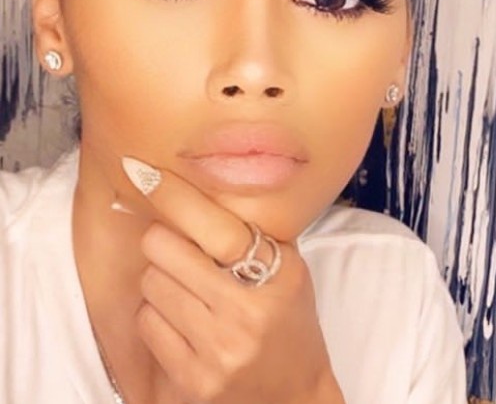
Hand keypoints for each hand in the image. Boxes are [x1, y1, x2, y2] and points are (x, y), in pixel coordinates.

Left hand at [122, 158, 344, 403]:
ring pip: (151, 286)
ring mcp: (218, 352)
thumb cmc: (290, 321)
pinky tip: (184, 322)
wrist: (294, 396)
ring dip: (162, 280)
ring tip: (189, 291)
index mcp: (278, 277)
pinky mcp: (191, 383)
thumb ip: (255, 232)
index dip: (174, 197)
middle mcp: (248, 314)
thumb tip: (204, 183)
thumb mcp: (289, 269)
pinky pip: (147, 324)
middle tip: (179, 247)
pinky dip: (158, 316)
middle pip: (165, 251)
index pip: (217, 228)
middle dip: (165, 241)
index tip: (143, 172)